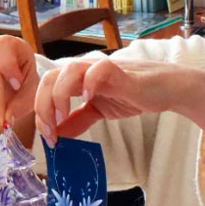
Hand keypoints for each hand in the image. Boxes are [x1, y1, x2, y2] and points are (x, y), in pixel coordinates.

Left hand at [35, 57, 185, 145]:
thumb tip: (58, 135)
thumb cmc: (133, 95)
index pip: (46, 88)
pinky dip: (89, 83)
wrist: (165, 90)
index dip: (39, 111)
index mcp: (77, 79)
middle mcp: (85, 70)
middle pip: (49, 77)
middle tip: (50, 132)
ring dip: (59, 95)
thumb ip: (77, 120)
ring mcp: (100, 68)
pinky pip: (98, 69)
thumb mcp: (98, 111)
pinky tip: (88, 100)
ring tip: (62, 118)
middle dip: (43, 106)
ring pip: (68, 70)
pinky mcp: (119, 71)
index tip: (47, 137)